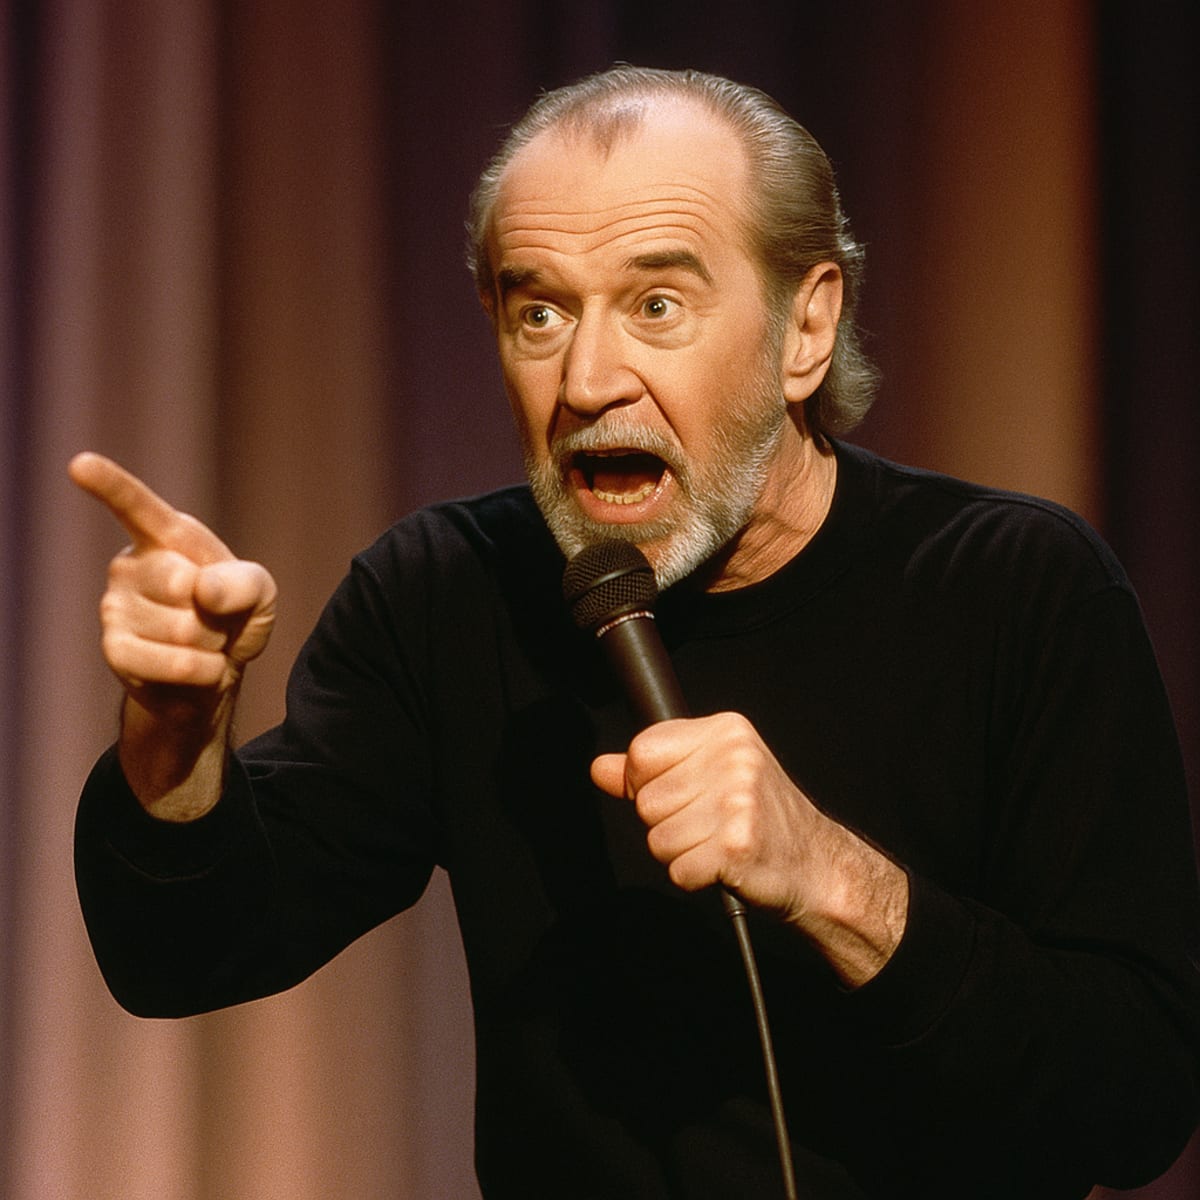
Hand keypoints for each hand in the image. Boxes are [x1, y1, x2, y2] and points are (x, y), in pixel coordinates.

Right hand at [69, 452, 276, 815]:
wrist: (213, 671)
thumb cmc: (233, 617)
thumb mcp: (259, 592)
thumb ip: (243, 581)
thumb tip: (201, 590)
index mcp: (166, 537)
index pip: (136, 506)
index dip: (110, 485)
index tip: (81, 464)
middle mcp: (130, 564)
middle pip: (182, 583)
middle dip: (217, 611)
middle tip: (213, 617)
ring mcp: (115, 607)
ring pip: (184, 630)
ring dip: (211, 644)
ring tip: (202, 642)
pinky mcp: (116, 650)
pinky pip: (172, 663)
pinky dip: (203, 671)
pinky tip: (198, 668)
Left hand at [591, 712, 907, 985]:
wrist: (816, 866)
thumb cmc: (763, 819)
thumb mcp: (711, 775)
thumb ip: (652, 770)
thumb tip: (600, 768)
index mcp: (725, 731)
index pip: (642, 752)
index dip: (646, 783)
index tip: (679, 795)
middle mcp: (734, 759)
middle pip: (646, 801)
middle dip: (667, 824)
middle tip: (708, 825)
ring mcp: (738, 801)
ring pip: (657, 838)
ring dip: (680, 853)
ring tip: (717, 844)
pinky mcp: (736, 845)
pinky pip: (677, 869)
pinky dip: (694, 877)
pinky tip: (724, 866)